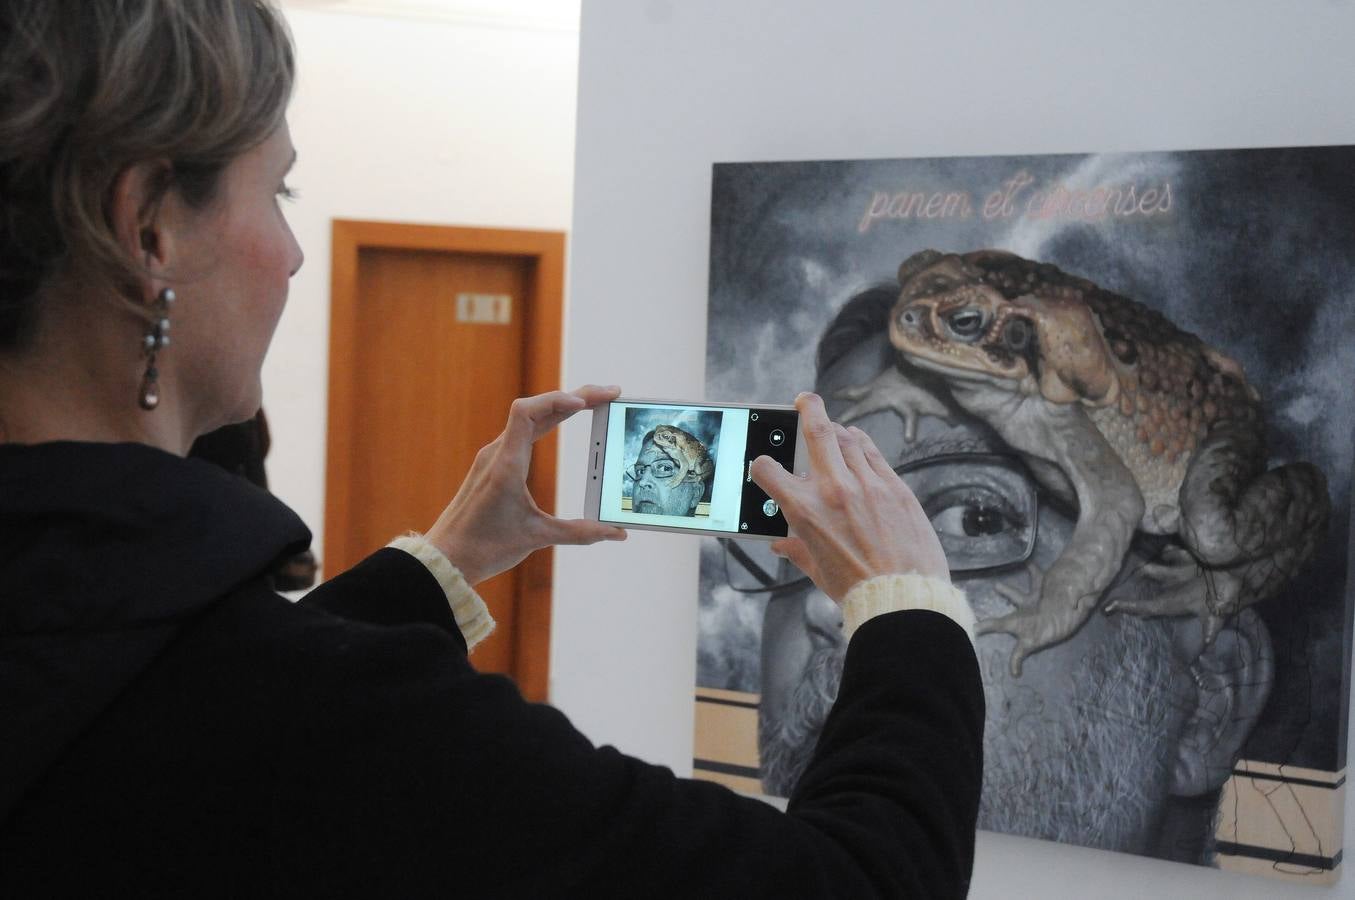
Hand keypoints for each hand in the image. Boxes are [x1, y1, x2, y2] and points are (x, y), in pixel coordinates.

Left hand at [425, 385, 626, 584]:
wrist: (445, 558)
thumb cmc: (483, 547)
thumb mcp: (536, 537)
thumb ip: (579, 532)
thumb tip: (617, 533)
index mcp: (506, 465)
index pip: (527, 413)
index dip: (557, 400)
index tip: (586, 402)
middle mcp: (497, 454)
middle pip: (537, 409)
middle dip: (575, 398)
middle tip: (610, 394)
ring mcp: (493, 457)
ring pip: (529, 417)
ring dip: (561, 406)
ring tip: (593, 403)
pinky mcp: (492, 465)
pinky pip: (522, 430)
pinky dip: (547, 420)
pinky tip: (562, 421)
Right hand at [749, 392, 948, 602]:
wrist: (903, 595)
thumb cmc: (856, 587)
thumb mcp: (816, 568)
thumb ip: (796, 550)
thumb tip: (782, 545)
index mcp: (805, 510)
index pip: (769, 471)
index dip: (762, 465)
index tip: (765, 465)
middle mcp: (834, 489)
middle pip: (817, 431)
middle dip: (808, 408)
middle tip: (803, 400)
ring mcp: (868, 484)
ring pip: (849, 438)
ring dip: (837, 429)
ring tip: (833, 427)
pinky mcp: (895, 487)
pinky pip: (874, 454)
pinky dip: (862, 444)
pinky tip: (858, 442)